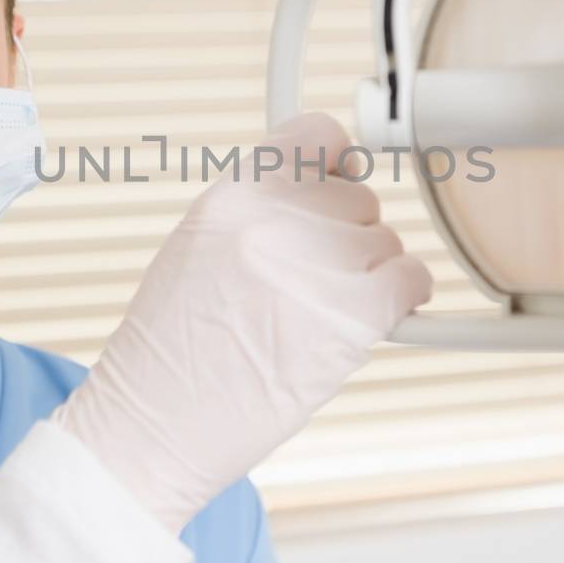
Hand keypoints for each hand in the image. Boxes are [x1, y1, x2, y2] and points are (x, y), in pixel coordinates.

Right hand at [51, 113, 432, 532]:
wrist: (152, 427)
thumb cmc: (168, 354)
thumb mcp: (194, 250)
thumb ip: (257, 212)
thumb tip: (329, 186)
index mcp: (230, 197)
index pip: (316, 135)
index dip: (334, 163)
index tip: (338, 183)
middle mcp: (273, 221)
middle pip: (357, 197)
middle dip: (345, 237)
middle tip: (309, 284)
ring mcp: (316, 266)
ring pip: (385, 242)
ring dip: (367, 277)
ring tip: (316, 318)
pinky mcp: (352, 316)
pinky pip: (411, 278)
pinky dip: (403, 299)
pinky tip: (373, 322)